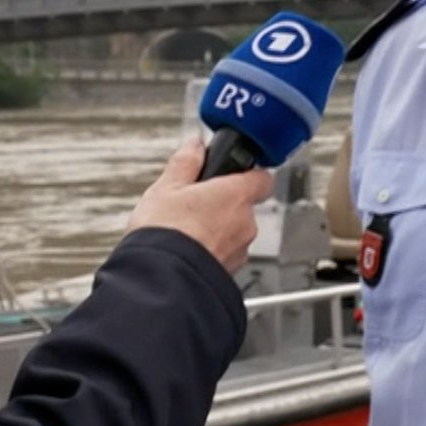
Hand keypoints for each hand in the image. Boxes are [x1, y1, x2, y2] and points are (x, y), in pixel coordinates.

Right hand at [125, 137, 273, 273]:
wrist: (162, 279)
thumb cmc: (165, 232)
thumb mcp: (166, 187)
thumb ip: (186, 163)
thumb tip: (195, 146)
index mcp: (236, 195)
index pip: (263, 178)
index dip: (249, 174)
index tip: (233, 173)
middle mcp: (246, 223)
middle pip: (243, 207)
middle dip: (222, 205)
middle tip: (193, 204)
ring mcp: (240, 251)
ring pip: (234, 233)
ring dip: (217, 230)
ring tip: (185, 231)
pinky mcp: (230, 273)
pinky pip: (225, 255)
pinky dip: (211, 251)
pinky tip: (188, 250)